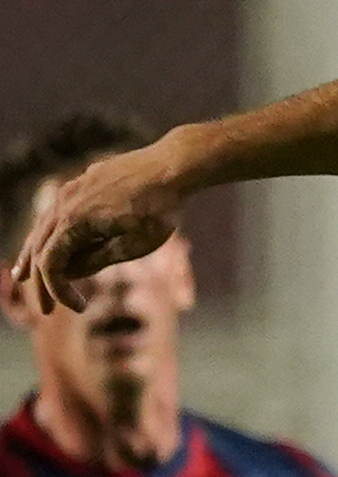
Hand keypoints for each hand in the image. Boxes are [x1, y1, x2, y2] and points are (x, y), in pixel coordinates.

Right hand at [10, 143, 185, 313]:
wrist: (174, 166)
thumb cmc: (160, 208)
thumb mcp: (134, 245)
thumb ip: (97, 260)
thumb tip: (69, 273)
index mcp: (74, 221)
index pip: (51, 265)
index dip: (59, 291)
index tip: (80, 308)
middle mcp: (64, 203)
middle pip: (39, 249)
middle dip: (41, 283)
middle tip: (46, 311)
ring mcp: (70, 190)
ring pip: (42, 229)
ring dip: (33, 256)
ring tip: (24, 278)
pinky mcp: (81, 184)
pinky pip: (56, 214)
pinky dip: (48, 234)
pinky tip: (48, 244)